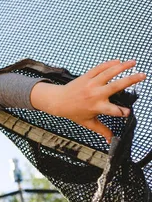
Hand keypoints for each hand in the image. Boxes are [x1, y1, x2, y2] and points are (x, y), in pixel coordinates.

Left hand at [31, 59, 145, 142]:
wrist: (58, 101)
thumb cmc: (74, 112)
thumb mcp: (88, 122)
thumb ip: (102, 130)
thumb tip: (111, 140)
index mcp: (97, 107)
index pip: (113, 110)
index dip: (122, 112)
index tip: (128, 112)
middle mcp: (95, 94)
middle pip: (115, 86)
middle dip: (130, 80)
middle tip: (143, 75)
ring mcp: (91, 84)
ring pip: (108, 73)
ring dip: (122, 67)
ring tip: (134, 62)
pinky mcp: (86, 76)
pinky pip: (99, 68)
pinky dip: (109, 64)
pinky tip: (118, 61)